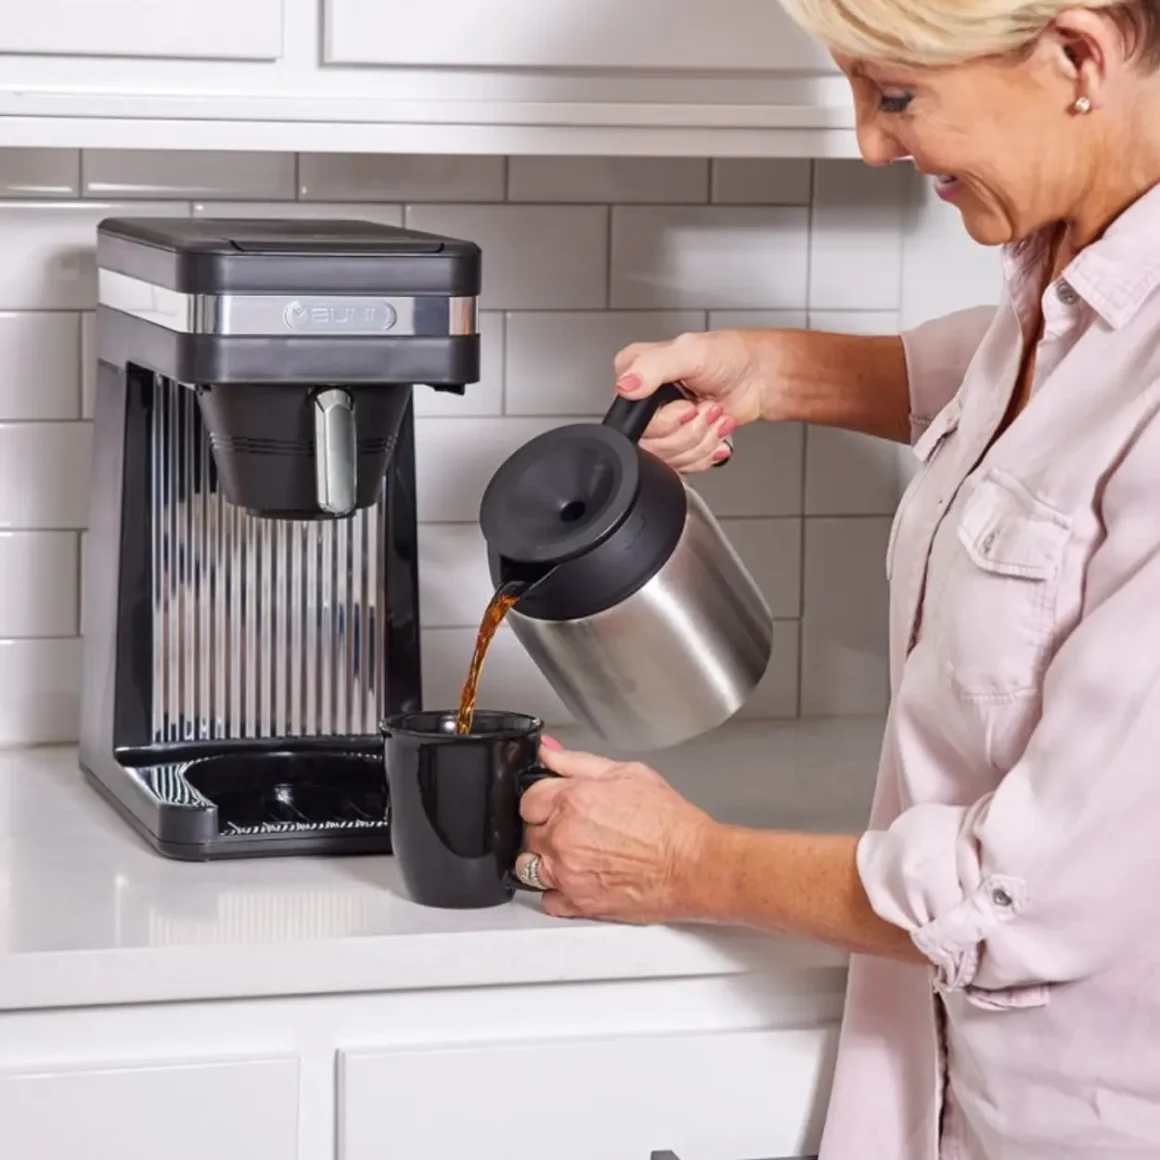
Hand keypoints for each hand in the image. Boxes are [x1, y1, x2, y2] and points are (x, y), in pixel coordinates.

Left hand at [515, 739, 715, 922]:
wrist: (693, 865)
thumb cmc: (668, 821)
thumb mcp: (627, 773)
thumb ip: (578, 762)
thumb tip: (547, 751)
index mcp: (571, 801)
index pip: (527, 799)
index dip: (543, 799)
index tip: (556, 804)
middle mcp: (562, 838)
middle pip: (528, 833)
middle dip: (546, 829)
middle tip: (576, 828)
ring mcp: (567, 873)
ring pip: (529, 867)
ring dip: (544, 861)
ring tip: (571, 856)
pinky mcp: (578, 903)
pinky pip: (547, 899)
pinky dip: (557, 891)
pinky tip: (577, 879)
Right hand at [613, 329, 781, 472]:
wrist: (757, 377)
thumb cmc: (729, 357)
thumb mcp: (689, 352)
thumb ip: (653, 367)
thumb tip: (626, 385)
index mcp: (634, 374)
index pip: (632, 420)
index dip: (666, 422)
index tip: (689, 406)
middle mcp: (642, 401)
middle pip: (651, 445)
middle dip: (690, 431)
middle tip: (705, 408)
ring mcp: (659, 425)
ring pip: (669, 459)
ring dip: (701, 440)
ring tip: (712, 415)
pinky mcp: (676, 443)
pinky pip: (682, 467)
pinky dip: (705, 452)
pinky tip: (713, 431)